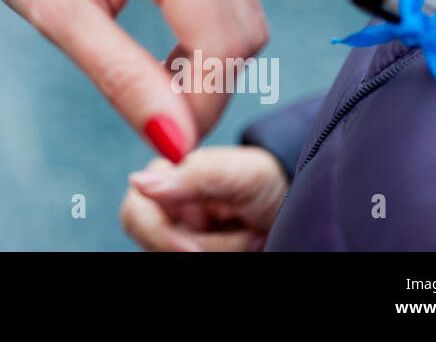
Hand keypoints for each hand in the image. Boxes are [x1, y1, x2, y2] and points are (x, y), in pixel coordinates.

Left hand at [0, 0, 267, 157]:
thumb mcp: (60, 19)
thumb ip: (124, 80)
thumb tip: (179, 147)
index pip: (220, 43)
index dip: (203, 105)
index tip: (166, 141)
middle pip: (243, 29)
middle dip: (209, 84)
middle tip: (154, 112)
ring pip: (241, 10)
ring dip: (209, 56)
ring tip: (151, 76)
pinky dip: (205, 25)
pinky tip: (162, 43)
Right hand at [119, 146, 288, 250]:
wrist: (298, 205)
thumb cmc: (266, 180)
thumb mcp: (236, 173)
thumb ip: (190, 175)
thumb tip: (137, 182)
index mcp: (166, 180)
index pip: (137, 214)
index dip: (161, 237)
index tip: (194, 250)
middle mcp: (167, 211)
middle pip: (155, 245)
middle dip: (201, 249)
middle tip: (245, 242)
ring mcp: (182, 236)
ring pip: (177, 257)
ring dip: (221, 253)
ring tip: (255, 239)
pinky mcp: (199, 250)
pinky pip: (198, 262)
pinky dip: (228, 256)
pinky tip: (248, 247)